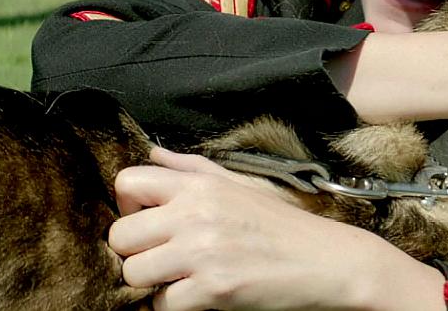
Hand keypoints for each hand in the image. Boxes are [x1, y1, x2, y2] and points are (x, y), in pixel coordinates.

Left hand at [109, 148, 445, 310]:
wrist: (326, 261)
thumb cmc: (281, 225)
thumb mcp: (238, 185)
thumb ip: (190, 168)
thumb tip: (152, 152)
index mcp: (200, 184)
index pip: (128, 182)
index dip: (128, 207)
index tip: (149, 223)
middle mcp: (196, 212)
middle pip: (120, 236)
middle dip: (135, 253)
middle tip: (163, 259)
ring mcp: (203, 252)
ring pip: (134, 274)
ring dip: (152, 283)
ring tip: (181, 279)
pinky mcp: (214, 289)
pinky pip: (161, 305)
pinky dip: (175, 307)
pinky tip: (199, 296)